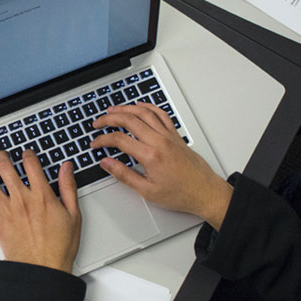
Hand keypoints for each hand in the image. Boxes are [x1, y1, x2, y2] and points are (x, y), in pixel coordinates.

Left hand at [0, 150, 81, 273]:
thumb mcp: (73, 215)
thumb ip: (68, 188)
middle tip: (3, 155)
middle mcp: (21, 200)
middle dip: (3, 157)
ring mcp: (7, 211)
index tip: (27, 153)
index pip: (31, 164)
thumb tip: (66, 169)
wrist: (42, 269)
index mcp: (41, 195)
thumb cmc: (58, 247)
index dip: (28, 154)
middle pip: (6, 169)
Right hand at [90, 103, 232, 229]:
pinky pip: (161, 114)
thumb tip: (107, 164)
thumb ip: (124, 175)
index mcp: (151, 155)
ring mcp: (169, 136)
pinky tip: (139, 106)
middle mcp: (160, 141)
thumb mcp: (147, 190)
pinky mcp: (175, 135)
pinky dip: (148, 107)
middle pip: (129, 120)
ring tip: (113, 110)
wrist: (205, 192)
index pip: (119, 140)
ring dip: (126, 108)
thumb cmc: (181, 194)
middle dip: (109, 119)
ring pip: (144, 112)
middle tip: (98, 123)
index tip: (95, 144)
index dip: (103, 140)